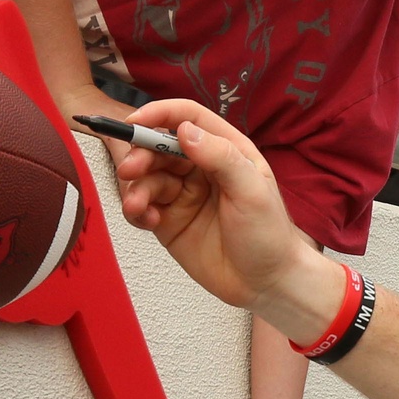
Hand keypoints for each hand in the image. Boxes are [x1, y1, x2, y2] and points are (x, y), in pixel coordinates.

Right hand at [112, 100, 329, 322]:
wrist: (266, 284)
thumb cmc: (269, 235)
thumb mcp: (251, 191)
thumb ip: (220, 157)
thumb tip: (184, 130)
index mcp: (226, 150)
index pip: (188, 118)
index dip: (159, 114)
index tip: (135, 121)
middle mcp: (201, 168)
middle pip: (159, 146)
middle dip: (140, 155)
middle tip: (130, 170)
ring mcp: (183, 195)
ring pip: (146, 177)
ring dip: (136, 188)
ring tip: (138, 206)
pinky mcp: (169, 221)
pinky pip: (142, 206)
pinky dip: (137, 210)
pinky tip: (147, 221)